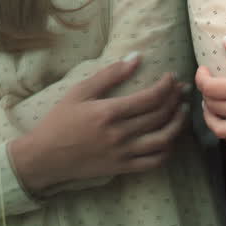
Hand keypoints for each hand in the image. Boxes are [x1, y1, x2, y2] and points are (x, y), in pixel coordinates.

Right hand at [8, 54, 188, 193]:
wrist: (44, 158)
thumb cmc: (59, 121)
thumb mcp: (79, 91)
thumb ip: (109, 74)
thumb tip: (136, 57)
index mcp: (108, 112)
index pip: (150, 98)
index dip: (166, 85)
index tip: (170, 77)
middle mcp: (119, 134)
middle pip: (160, 116)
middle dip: (176, 100)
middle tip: (181, 90)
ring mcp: (122, 154)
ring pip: (163, 140)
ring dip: (178, 124)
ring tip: (182, 112)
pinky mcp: (122, 168)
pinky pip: (154, 162)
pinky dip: (167, 150)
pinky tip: (170, 138)